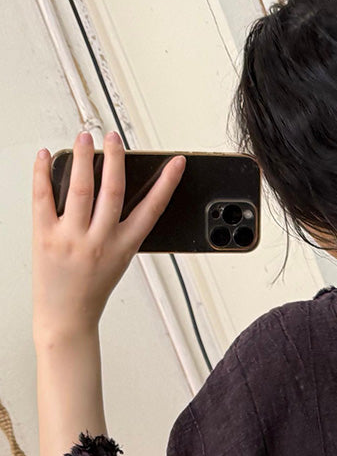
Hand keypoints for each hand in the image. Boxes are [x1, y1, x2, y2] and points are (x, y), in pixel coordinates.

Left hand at [32, 129, 185, 340]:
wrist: (66, 318)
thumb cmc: (91, 291)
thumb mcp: (117, 261)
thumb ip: (118, 229)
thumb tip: (109, 189)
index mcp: (124, 247)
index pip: (152, 208)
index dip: (166, 183)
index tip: (175, 163)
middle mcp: (100, 240)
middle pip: (113, 189)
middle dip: (116, 157)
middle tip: (113, 137)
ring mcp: (72, 238)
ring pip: (81, 187)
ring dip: (84, 157)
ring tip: (84, 138)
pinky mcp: (45, 237)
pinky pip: (43, 197)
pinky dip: (43, 172)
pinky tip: (47, 156)